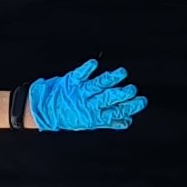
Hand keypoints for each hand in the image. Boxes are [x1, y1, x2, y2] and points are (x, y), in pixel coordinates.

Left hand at [23, 59, 148, 131]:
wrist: (44, 111)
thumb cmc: (69, 116)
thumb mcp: (89, 123)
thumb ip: (108, 122)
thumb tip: (126, 122)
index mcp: (94, 116)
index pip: (115, 112)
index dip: (129, 107)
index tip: (141, 101)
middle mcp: (88, 104)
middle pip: (107, 98)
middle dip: (121, 94)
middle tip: (132, 90)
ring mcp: (80, 92)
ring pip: (97, 85)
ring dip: (109, 79)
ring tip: (121, 73)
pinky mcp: (71, 81)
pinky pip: (80, 74)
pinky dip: (86, 68)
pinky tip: (94, 63)